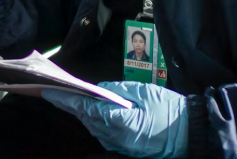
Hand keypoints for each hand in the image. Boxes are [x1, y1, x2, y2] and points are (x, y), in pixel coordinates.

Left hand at [43, 82, 188, 158]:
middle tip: (53, 91)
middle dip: (68, 104)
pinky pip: (103, 132)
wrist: (189, 133)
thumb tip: (99, 90)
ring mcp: (118, 143)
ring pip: (92, 125)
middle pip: (84, 117)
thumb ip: (117, 90)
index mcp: (116, 120)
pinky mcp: (124, 147)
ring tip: (69, 98)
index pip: (82, 107)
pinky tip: (91, 111)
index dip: (63, 99)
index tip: (46, 91)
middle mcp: (113, 135)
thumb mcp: (142, 92)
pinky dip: (94, 120)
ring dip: (81, 112)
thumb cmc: (167, 110)